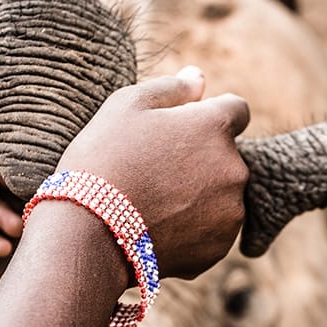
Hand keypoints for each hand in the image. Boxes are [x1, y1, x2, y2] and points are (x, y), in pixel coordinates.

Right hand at [55, 67, 250, 278]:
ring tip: (154, 203)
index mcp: (216, 126)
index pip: (236, 110)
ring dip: (200, 196)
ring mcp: (230, 212)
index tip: (182, 132)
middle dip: (203, 160)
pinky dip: (192, 230)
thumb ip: (171, 89)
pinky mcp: (218, 248)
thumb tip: (199, 78)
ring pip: (222, 197)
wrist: (90, 232)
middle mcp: (235, 168)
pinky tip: (157, 228)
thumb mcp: (126, 106)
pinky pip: (211, 232)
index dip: (209, 118)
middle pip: (228, 157)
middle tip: (156, 172)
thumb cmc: (103, 159)